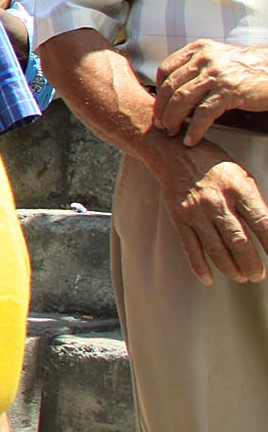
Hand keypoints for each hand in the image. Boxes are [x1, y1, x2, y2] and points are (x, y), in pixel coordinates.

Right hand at [147, 136, 267, 284]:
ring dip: (232, 268)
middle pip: (239, 242)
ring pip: (216, 249)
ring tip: (242, 277)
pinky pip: (190, 247)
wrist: (173, 152)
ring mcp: (196, 211)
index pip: (262, 223)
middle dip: (252, 264)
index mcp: (237, 188)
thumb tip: (267, 233)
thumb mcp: (242, 176)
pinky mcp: (179, 217)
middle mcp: (216, 201)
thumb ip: (254, 204)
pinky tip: (209, 278)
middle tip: (259, 275)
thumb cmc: (212, 164)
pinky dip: (200, 266)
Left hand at [154, 41, 267, 144]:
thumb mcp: (218, 58)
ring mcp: (216, 75)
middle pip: (170, 86)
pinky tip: (191, 139)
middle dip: (161, 109)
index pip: (166, 69)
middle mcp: (204, 59)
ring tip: (170, 132)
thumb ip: (196, 67)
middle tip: (159, 124)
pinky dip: (194, 129)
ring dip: (173, 120)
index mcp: (198, 49)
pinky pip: (203, 113)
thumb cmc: (248, 68)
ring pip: (182, 100)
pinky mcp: (229, 91)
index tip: (158, 105)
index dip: (158, 90)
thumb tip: (174, 88)